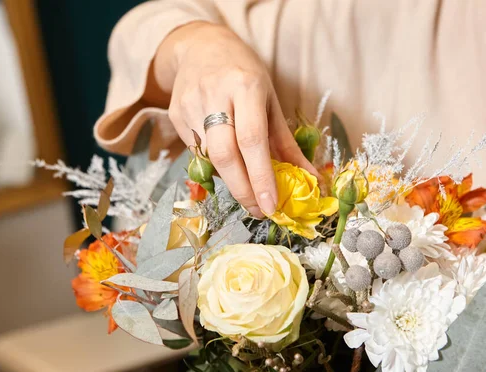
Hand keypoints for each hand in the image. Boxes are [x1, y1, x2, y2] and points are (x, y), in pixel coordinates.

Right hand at [148, 22, 316, 217]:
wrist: (201, 47)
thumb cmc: (244, 74)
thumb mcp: (270, 100)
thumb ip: (287, 143)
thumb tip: (310, 180)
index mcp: (245, 87)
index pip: (252, 140)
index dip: (261, 177)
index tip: (270, 206)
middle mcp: (215, 95)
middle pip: (224, 154)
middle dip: (242, 190)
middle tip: (258, 210)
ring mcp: (190, 106)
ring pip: (209, 158)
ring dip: (230, 180)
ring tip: (246, 185)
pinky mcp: (174, 116)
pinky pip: (197, 153)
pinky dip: (215, 166)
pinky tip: (225, 160)